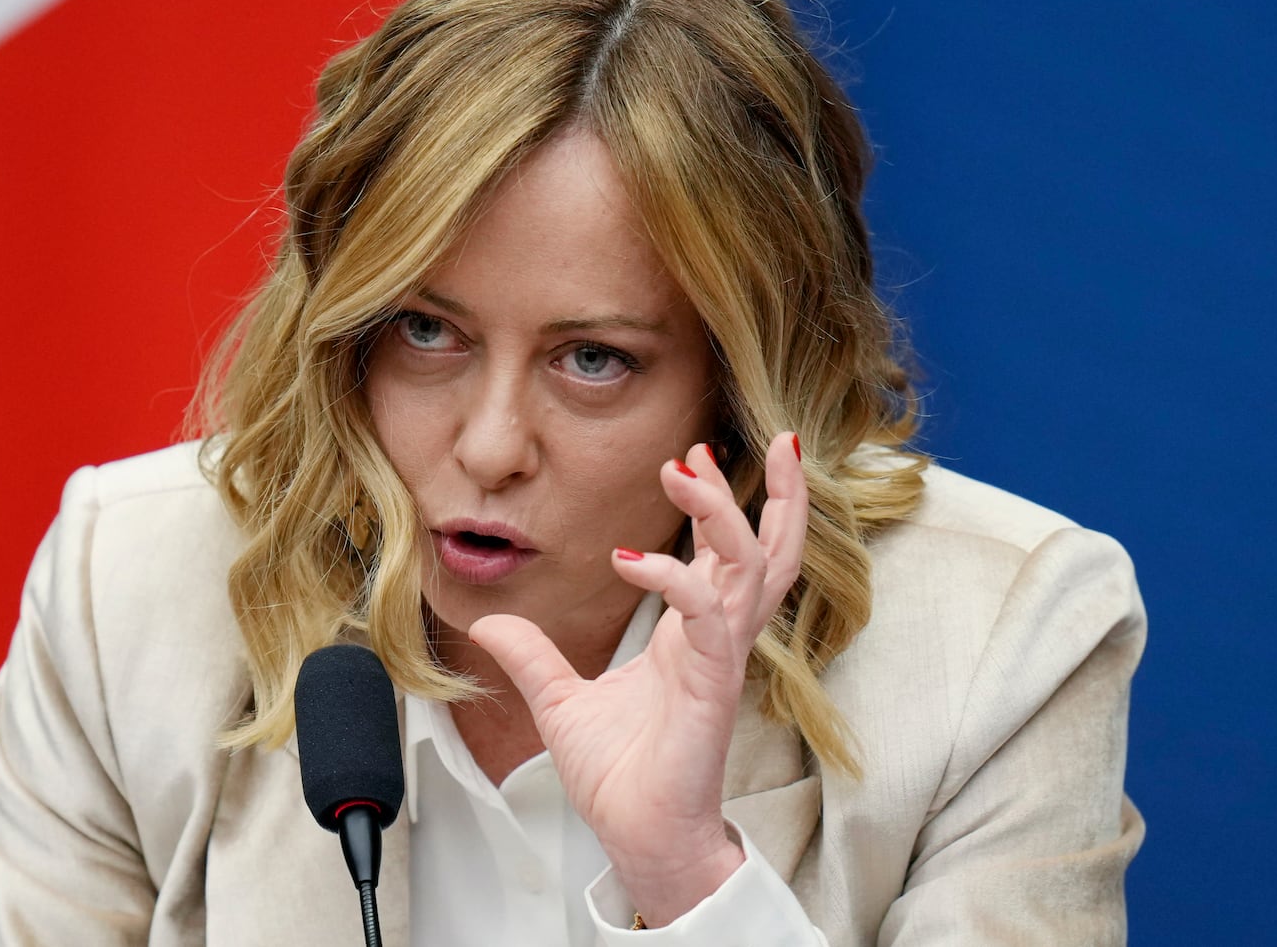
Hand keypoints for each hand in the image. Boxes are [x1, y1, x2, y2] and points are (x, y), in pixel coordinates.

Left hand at [467, 431, 807, 925]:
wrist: (638, 839)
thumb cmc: (620, 777)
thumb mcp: (561, 702)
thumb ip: (533, 656)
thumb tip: (493, 621)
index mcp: (696, 634)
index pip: (733, 555)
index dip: (730, 503)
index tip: (702, 453)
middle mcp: (718, 638)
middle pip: (772, 550)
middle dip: (783, 494)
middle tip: (774, 437)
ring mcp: (720, 660)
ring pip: (750, 568)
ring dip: (725, 512)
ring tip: (688, 465)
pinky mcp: (711, 688)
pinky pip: (705, 618)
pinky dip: (672, 578)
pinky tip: (626, 557)